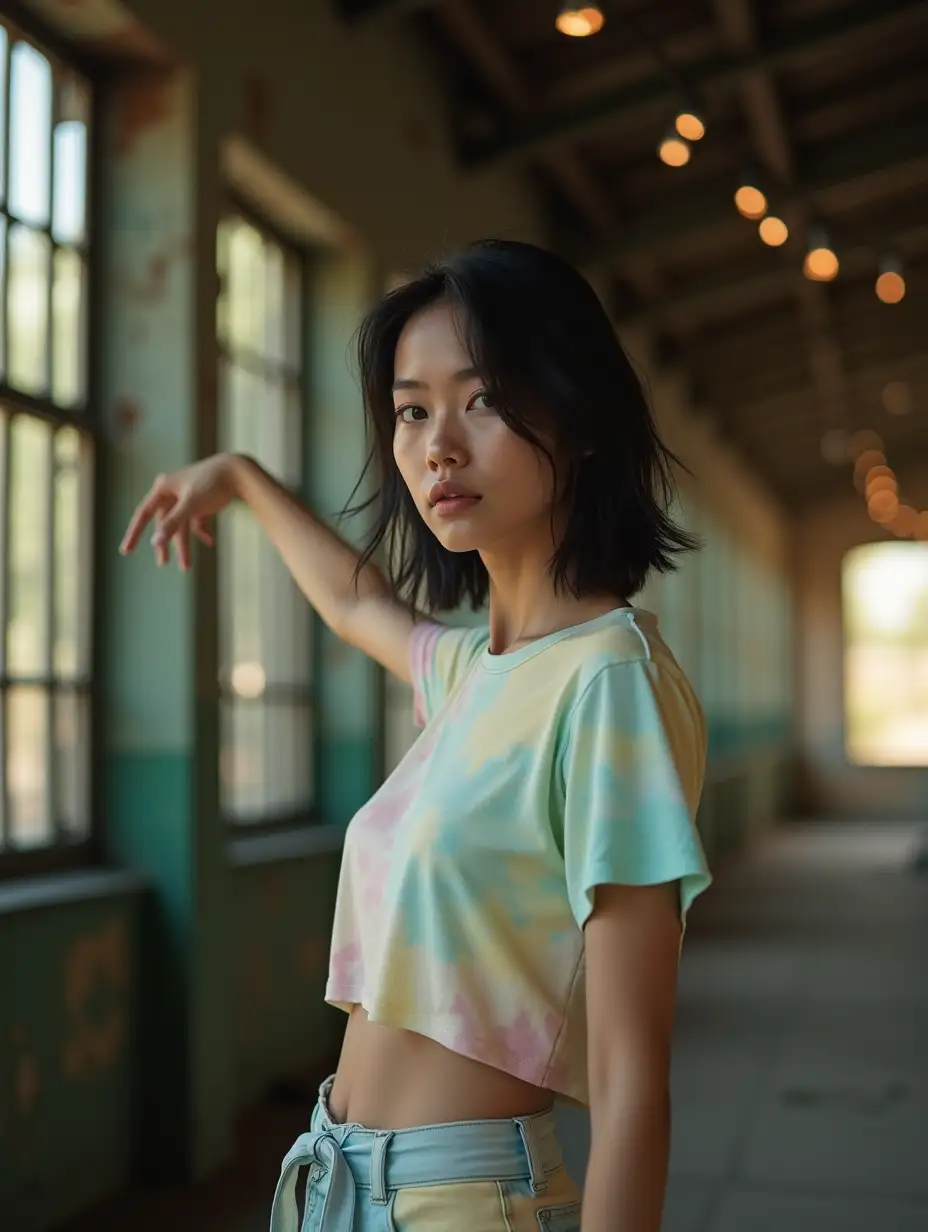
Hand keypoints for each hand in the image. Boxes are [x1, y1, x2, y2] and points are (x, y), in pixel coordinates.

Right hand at [119, 453, 241, 569]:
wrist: (239, 472)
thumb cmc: (212, 484)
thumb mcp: (191, 505)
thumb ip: (173, 523)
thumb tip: (155, 542)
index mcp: (163, 488)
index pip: (144, 514)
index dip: (134, 533)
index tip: (125, 551)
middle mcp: (173, 492)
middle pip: (164, 523)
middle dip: (166, 544)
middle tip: (162, 564)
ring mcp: (188, 497)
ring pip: (181, 525)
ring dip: (184, 545)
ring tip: (186, 567)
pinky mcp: (203, 502)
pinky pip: (197, 522)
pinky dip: (202, 532)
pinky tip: (210, 542)